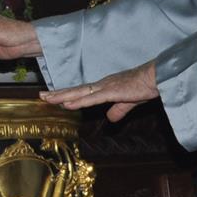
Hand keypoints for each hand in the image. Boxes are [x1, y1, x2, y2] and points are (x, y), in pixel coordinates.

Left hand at [41, 61, 158, 122]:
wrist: (156, 78)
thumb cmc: (144, 86)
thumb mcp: (129, 102)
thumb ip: (119, 109)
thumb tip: (110, 119)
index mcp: (104, 87)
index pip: (81, 91)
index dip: (67, 94)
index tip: (52, 97)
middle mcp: (101, 85)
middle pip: (75, 90)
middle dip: (58, 94)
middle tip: (41, 97)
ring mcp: (105, 87)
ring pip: (79, 93)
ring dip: (63, 96)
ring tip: (48, 99)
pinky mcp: (111, 91)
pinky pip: (92, 98)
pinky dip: (78, 101)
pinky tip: (68, 103)